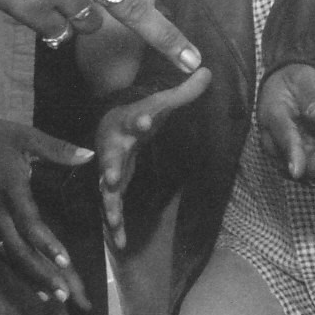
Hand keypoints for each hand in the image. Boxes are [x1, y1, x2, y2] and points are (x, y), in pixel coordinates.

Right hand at [0, 106, 91, 308]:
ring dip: (27, 276)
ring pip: (6, 255)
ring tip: (49, 295)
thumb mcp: (27, 137)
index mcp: (10, 188)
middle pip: (17, 250)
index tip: (65, 262)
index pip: (29, 223)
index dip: (47, 244)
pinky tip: (27, 279)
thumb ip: (58, 149)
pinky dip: (13, 266)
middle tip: (61, 294)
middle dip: (39, 274)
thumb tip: (90, 155)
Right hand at [96, 66, 210, 249]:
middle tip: (113, 177)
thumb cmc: (140, 114)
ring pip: (106, 188)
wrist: (110, 125)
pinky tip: (120, 244)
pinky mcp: (111, 187)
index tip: (149, 118)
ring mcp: (110, 169)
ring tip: (113, 221)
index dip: (142, 117)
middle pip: (111, 156)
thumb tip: (208, 70)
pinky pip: (111, 207)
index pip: (137, 117)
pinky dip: (115, 225)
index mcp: (130, 122)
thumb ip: (185, 91)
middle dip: (112, 167)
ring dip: (109, 203)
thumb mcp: (161, 102)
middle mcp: (116, 146)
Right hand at [256, 62, 314, 186]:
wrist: (286, 91)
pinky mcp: (308, 164)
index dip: (292, 154)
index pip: (284, 139)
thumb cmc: (293, 82)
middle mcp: (280, 146)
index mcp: (274, 119)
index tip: (297, 171)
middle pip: (309, 167)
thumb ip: (309, 94)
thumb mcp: (302, 77)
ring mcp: (294, 159)